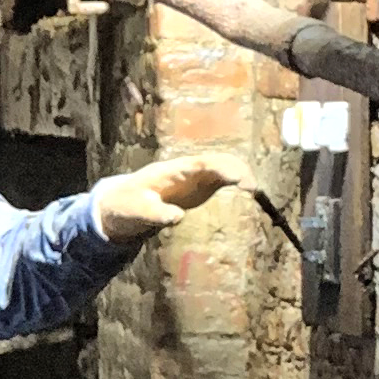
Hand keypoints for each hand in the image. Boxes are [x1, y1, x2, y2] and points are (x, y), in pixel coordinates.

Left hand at [95, 148, 250, 244]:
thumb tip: (177, 217)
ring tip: (256, 191)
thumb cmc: (127, 205)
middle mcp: (186, 169)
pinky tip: (251, 191)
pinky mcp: (200, 186)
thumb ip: (155, 213)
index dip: (221, 168)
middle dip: (237, 169)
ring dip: (240, 174)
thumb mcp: (136, 211)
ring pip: (223, 167)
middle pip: (217, 161)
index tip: (238, 177)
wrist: (122, 202)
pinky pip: (222, 178)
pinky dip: (238, 181)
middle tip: (254, 188)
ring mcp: (195, 176)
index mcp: (171, 171)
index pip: (200, 164)